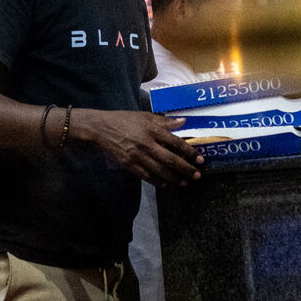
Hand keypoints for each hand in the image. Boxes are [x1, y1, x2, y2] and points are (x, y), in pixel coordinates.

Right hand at [71, 109, 203, 186]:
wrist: (100, 129)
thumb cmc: (123, 120)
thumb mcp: (143, 116)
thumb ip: (164, 121)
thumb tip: (183, 122)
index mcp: (151, 129)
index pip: (175, 142)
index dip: (189, 152)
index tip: (200, 159)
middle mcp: (146, 144)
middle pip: (170, 159)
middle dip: (185, 169)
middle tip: (197, 176)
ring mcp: (137, 156)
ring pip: (159, 171)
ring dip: (174, 179)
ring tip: (185, 183)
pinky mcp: (129, 165)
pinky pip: (146, 176)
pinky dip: (158, 182)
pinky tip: (167, 185)